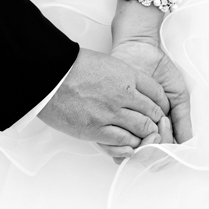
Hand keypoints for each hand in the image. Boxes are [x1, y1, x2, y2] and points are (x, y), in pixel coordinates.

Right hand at [38, 48, 170, 150]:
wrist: (48, 76)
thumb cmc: (68, 67)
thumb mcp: (103, 62)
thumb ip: (118, 75)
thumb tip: (122, 85)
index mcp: (127, 75)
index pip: (157, 93)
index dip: (161, 105)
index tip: (158, 111)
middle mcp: (124, 94)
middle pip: (152, 113)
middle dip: (155, 122)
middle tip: (153, 128)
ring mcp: (111, 112)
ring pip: (142, 129)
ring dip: (144, 135)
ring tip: (141, 138)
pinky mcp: (96, 128)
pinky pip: (123, 141)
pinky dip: (129, 145)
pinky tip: (129, 146)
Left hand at [110, 39, 192, 145]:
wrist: (140, 49)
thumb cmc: (159, 71)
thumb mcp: (178, 95)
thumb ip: (182, 119)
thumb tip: (187, 144)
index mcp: (155, 126)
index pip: (160, 152)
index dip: (166, 149)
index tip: (170, 131)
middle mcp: (139, 129)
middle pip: (145, 155)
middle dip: (157, 144)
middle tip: (162, 123)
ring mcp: (124, 124)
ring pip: (130, 150)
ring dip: (144, 141)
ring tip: (152, 122)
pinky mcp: (110, 116)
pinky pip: (112, 136)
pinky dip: (123, 136)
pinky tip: (133, 122)